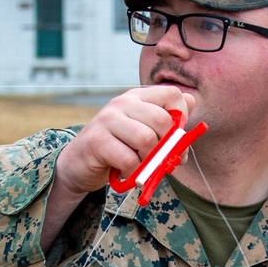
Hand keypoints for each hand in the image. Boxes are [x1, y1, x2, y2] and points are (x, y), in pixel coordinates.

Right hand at [55, 86, 194, 197]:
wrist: (79, 164)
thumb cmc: (117, 150)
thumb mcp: (143, 134)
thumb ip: (167, 128)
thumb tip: (189, 126)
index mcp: (138, 97)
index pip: (172, 94)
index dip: (182, 117)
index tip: (173, 136)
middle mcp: (123, 102)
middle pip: (162, 119)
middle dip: (167, 145)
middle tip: (160, 159)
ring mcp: (108, 119)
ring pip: (146, 139)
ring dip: (150, 160)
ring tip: (142, 166)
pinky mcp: (97, 140)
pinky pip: (129, 158)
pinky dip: (134, 171)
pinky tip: (128, 172)